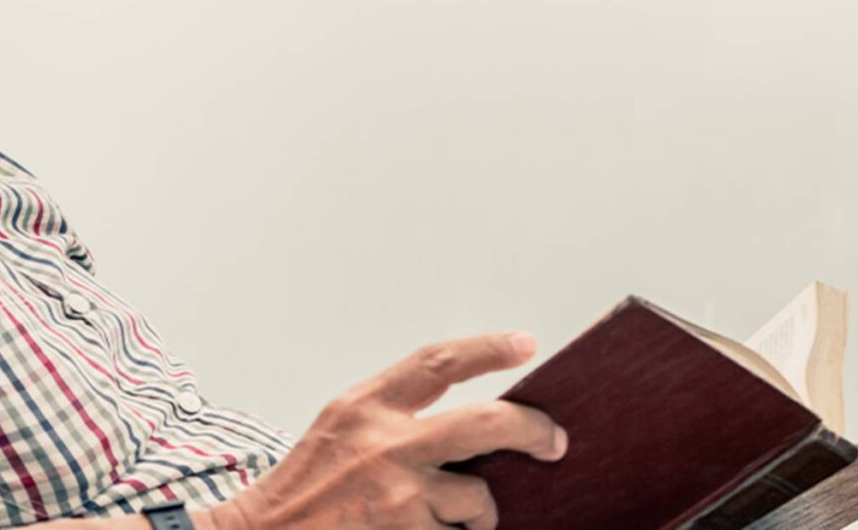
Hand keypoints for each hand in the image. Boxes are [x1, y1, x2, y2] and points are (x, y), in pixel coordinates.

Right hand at [211, 333, 567, 529]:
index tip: (526, 345)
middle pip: (487, 424)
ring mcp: (398, 495)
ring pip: (477, 498)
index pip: (440, 362)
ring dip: (477, 512)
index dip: (489, 349)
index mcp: (366, 406)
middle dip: (532, 431)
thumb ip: (396, 415)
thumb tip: (471, 419)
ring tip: (454, 516)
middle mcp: (386, 445)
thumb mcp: (341, 427)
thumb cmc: (304, 487)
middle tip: (554, 442)